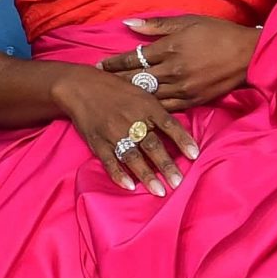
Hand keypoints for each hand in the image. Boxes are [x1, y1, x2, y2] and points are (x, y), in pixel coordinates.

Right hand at [51, 65, 200, 195]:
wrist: (80, 86)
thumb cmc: (115, 88)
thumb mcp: (140, 91)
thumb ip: (157, 110)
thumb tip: (176, 128)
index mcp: (146, 105)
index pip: (169, 124)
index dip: (182, 140)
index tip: (195, 155)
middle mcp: (132, 119)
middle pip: (152, 144)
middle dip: (166, 165)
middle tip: (178, 182)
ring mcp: (113, 132)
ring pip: (133, 156)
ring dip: (146, 175)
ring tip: (159, 191)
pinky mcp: (98, 142)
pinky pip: (110, 161)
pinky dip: (119, 174)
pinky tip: (129, 186)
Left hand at [96, 15, 258, 109]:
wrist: (248, 55)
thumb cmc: (219, 33)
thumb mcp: (188, 22)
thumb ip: (157, 25)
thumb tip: (128, 24)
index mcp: (170, 48)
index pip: (133, 58)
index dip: (114, 63)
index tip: (99, 65)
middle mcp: (172, 70)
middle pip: (135, 79)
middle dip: (115, 81)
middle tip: (98, 84)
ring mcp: (182, 89)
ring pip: (147, 96)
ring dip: (129, 97)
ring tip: (114, 98)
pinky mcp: (192, 102)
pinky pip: (164, 108)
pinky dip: (150, 109)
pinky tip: (138, 110)